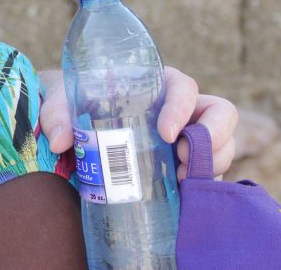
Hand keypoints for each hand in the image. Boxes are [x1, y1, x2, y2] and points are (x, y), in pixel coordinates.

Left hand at [39, 66, 238, 178]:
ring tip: (180, 181)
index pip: (184, 87)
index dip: (182, 107)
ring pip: (223, 146)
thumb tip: (59, 142)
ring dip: (212, 165)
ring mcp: (188, 138)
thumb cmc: (75, 103)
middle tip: (182, 160)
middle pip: (221, 115)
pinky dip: (204, 186)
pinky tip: (183, 197)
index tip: (164, 132)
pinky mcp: (185, 165)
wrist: (75, 125)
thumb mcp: (62, 101)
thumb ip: (58, 114)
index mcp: (157, 83)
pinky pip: (210, 175)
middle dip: (213, 138)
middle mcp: (181, 109)